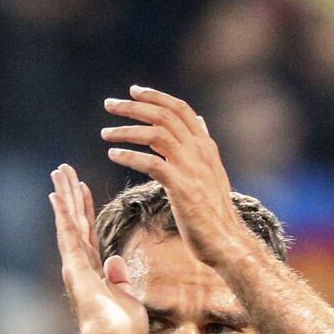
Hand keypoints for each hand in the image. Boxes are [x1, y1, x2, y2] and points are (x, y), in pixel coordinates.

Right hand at [48, 164, 147, 333]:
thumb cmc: (122, 330)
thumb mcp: (128, 299)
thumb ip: (121, 280)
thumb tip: (115, 261)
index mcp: (95, 271)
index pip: (89, 233)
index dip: (86, 210)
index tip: (82, 189)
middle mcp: (81, 264)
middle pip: (75, 221)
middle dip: (70, 195)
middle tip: (64, 171)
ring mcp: (75, 264)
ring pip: (69, 221)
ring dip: (64, 195)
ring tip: (59, 171)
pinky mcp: (75, 265)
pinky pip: (69, 233)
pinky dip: (63, 212)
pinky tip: (57, 193)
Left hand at [101, 86, 258, 268]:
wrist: (227, 242)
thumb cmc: (216, 213)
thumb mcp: (213, 172)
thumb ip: (203, 146)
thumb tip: (200, 120)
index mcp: (206, 147)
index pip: (181, 109)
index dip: (156, 97)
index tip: (133, 91)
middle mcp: (200, 152)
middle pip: (164, 116)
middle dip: (133, 107)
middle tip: (109, 105)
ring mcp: (192, 169)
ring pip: (155, 134)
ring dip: (126, 130)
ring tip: (106, 134)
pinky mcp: (182, 188)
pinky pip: (150, 162)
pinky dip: (129, 155)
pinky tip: (113, 155)